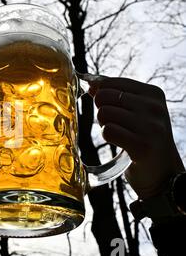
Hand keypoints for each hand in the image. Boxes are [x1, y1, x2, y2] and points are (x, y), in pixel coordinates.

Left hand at [89, 76, 184, 198]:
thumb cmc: (144, 139)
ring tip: (121, 135)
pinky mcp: (142, 145)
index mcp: (153, 93)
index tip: (112, 109)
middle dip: (102, 111)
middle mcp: (154, 107)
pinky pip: (108, 131)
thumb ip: (114, 95)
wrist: (163, 173)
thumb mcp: (135, 111)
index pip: (109, 82)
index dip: (101, 96)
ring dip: (105, 125)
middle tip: (116, 125)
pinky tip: (121, 143)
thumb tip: (91, 84)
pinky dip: (108, 138)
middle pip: (104, 96)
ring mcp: (150, 126)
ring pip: (104, 113)